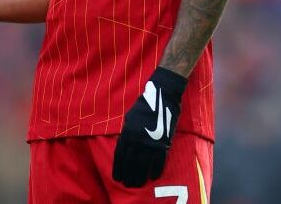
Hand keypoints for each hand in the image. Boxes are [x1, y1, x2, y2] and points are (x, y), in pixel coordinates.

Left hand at [112, 67, 187, 187]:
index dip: (119, 167)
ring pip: (144, 164)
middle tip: (127, 185)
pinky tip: (153, 177)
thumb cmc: (145, 105)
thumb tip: (125, 145)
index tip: (117, 177)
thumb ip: (127, 132)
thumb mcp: (130, 117)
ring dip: (140, 176)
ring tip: (138, 184)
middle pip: (131, 162)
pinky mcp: (163, 141)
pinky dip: (156, 169)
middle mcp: (137, 138)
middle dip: (128, 175)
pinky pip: (159, 160)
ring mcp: (150, 141)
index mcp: (127, 131)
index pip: (120, 155)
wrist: (162, 95)